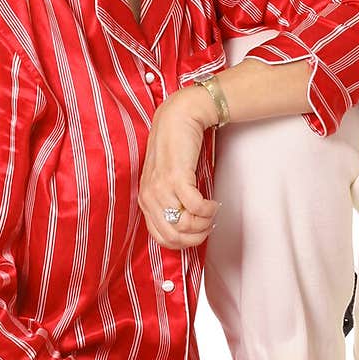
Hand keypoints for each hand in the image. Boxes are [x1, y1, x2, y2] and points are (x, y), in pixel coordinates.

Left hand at [139, 86, 219, 247]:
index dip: (184, 242)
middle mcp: (150, 197)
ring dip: (205, 223)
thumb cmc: (176, 148)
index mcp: (145, 200)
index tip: (198, 233)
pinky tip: (214, 203)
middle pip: (174, 237)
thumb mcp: (168, 180)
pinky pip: (196, 207)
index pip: (161, 238)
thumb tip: (189, 226)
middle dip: (197, 237)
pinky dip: (209, 210)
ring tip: (212, 212)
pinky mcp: (176, 177)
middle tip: (209, 226)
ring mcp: (161, 188)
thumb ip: (171, 201)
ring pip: (185, 225)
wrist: (178, 117)